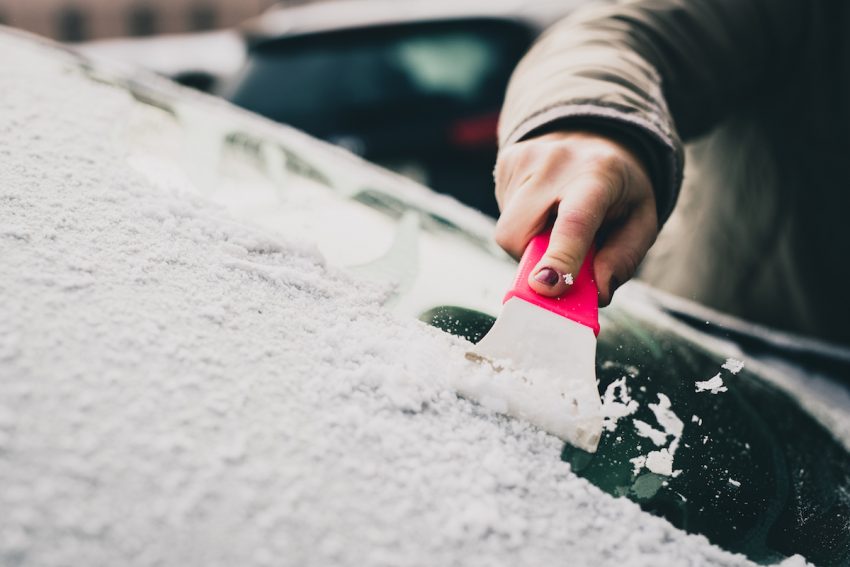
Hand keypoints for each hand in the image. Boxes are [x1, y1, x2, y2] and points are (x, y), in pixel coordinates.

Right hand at [494, 130, 656, 305]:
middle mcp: (557, 161)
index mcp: (600, 174)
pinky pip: (504, 216)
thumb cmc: (620, 189)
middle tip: (560, 263)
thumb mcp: (640, 221)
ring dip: (529, 245)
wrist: (597, 137)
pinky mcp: (506, 161)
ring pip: (508, 231)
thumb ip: (623, 259)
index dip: (559, 259)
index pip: (574, 221)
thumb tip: (596, 294)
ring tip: (555, 227)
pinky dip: (522, 227)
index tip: (547, 288)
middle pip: (519, 232)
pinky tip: (543, 210)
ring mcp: (525, 158)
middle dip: (533, 262)